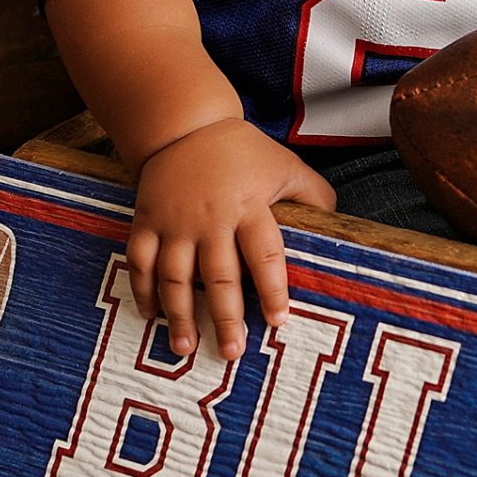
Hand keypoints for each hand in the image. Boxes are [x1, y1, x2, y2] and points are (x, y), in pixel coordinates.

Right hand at [129, 120, 336, 359]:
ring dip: (180, 314)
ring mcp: (174, 220)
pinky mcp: (147, 219)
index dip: (273, 289)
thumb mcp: (285, 165)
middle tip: (232, 352)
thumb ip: (313, 196)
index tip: (278, 322)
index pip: (264, 253)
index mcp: (249, 205)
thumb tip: (336, 227)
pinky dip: (142, 291)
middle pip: (218, 275)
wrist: (184, 124)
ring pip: (174, 275)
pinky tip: (151, 317)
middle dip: (225, 316)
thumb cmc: (242, 151)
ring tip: (186, 349)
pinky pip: (140, 261)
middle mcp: (210, 218)